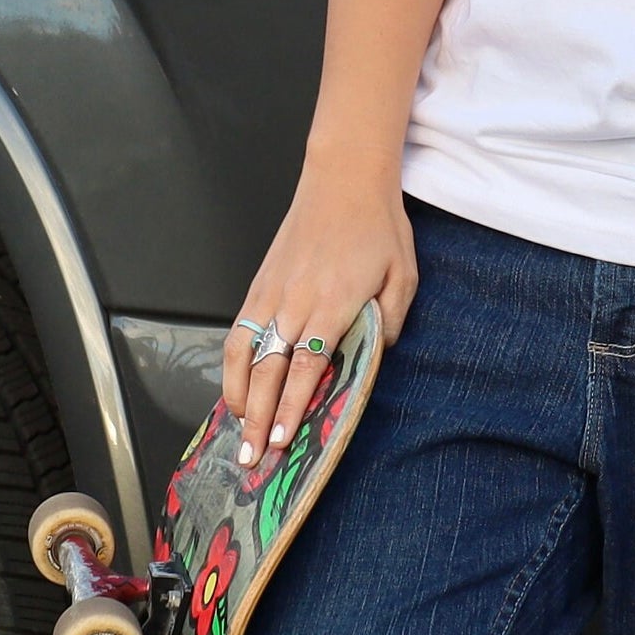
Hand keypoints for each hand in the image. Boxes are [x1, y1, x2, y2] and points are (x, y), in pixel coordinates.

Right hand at [223, 164, 418, 464]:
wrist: (343, 178)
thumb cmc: (378, 226)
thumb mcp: (402, 275)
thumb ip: (390, 321)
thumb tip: (376, 356)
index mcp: (331, 303)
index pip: (306, 367)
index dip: (293, 407)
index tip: (285, 439)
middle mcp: (294, 301)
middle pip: (268, 371)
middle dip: (259, 418)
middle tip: (254, 457)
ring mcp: (271, 292)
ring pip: (244, 354)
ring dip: (238, 397)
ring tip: (238, 431)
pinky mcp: (259, 283)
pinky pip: (238, 332)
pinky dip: (231, 366)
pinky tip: (234, 389)